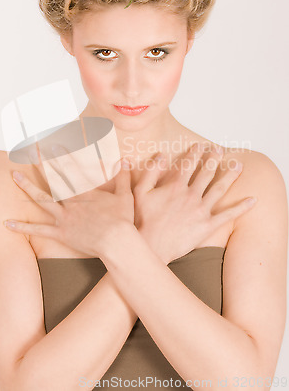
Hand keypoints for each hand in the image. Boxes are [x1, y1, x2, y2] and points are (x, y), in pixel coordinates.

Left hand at [4, 146, 133, 258]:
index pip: (71, 168)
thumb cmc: (122, 220)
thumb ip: (122, 177)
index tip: (53, 143)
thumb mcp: (124, 195)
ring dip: (27, 186)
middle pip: (53, 179)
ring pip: (42, 199)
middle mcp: (72, 201)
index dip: (61, 155)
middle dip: (42, 163)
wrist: (117, 243)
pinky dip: (23, 227)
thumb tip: (125, 160)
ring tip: (14, 175)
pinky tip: (7, 223)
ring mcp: (65, 217)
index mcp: (86, 191)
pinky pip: (39, 230)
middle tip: (30, 151)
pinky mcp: (61, 233)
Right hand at [133, 143, 256, 263]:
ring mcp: (201, 210)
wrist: (150, 246)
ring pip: (220, 189)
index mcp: (175, 186)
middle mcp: (191, 195)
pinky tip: (252, 200)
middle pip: (206, 173)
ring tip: (238, 166)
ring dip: (230, 176)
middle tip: (220, 150)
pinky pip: (228, 215)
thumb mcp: (139, 192)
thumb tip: (160, 155)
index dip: (195, 153)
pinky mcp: (207, 226)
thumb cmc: (142, 220)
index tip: (200, 146)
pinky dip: (241, 207)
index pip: (188, 164)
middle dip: (214, 159)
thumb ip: (151, 171)